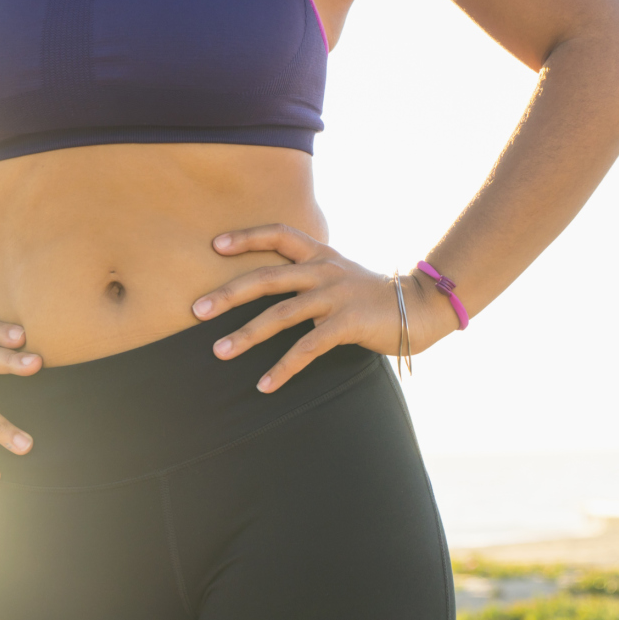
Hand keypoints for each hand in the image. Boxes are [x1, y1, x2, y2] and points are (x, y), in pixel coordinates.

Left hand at [190, 224, 458, 392]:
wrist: (421, 307)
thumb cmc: (373, 296)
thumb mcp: (340, 273)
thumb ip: (310, 274)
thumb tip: (273, 285)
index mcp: (321, 255)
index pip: (279, 234)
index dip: (247, 237)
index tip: (215, 245)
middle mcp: (324, 270)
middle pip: (268, 277)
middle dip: (229, 294)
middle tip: (197, 310)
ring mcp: (336, 296)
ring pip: (281, 314)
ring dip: (247, 335)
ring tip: (219, 352)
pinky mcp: (347, 323)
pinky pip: (307, 347)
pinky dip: (283, 368)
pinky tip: (265, 386)